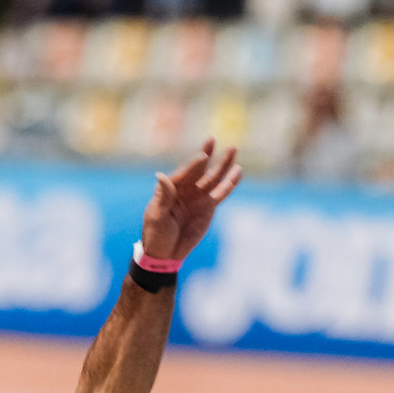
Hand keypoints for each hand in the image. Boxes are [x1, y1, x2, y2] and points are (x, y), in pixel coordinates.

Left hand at [140, 140, 241, 265]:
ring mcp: (199, 196)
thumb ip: (162, 196)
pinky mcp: (209, 207)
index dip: (194, 165)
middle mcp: (186, 188)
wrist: (165, 253)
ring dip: (223, 164)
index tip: (203, 157)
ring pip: (214, 177)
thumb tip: (160, 175)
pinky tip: (237, 172)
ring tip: (233, 149)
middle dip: (207, 154)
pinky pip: (221, 193)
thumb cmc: (156, 233)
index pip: (185, 173)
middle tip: (212, 139)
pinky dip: (230, 183)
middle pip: (200, 168)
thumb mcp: (156, 216)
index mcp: (171, 188)